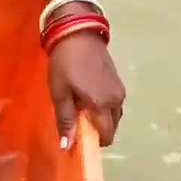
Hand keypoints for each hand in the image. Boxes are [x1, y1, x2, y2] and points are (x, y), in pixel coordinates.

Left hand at [48, 31, 124, 148]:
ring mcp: (120, 91)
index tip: (78, 140)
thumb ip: (66, 120)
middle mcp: (117, 100)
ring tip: (79, 108)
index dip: (93, 142)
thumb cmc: (65, 65)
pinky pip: (114, 104)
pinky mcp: (119, 83)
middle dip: (96, 130)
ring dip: (100, 119)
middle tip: (75, 121)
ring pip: (114, 116)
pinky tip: (87, 98)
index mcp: (102, 104)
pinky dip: (103, 108)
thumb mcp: (60, 93)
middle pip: (111, 127)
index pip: (106, 135)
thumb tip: (67, 147)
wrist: (77, 34)